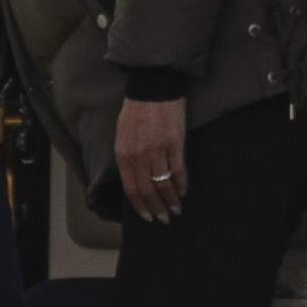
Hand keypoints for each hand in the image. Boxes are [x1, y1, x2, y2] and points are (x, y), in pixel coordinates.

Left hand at [113, 94, 187, 225]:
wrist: (153, 87)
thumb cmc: (136, 110)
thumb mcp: (122, 135)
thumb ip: (127, 157)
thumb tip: (135, 179)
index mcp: (124, 154)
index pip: (131, 189)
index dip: (140, 206)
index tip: (147, 216)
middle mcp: (139, 156)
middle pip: (148, 190)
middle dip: (156, 208)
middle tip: (164, 219)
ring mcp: (158, 150)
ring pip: (164, 184)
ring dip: (171, 200)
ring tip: (176, 210)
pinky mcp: (175, 144)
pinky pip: (179, 170)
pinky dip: (182, 184)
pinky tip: (183, 191)